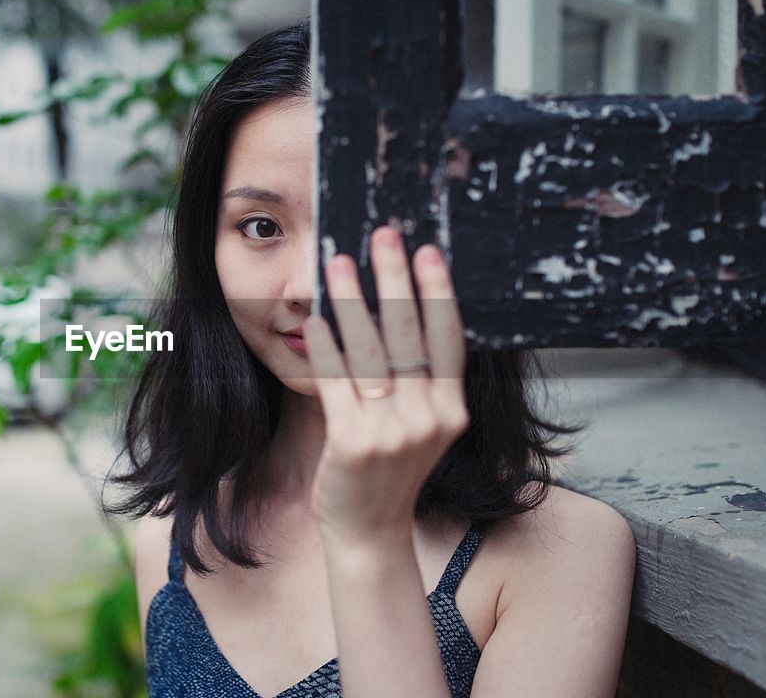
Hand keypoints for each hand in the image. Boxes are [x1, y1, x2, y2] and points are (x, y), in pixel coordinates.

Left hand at [303, 225, 469, 547]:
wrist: (368, 531)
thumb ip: (421, 381)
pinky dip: (325, 347)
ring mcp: (392, 431)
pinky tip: (314, 320)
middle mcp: (428, 417)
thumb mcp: (422, 427)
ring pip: (370, 350)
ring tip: (337, 263)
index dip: (439, 292)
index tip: (428, 252)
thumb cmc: (390, 471)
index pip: (449, 338)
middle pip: (409, 333)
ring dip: (351, 300)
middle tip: (383, 235)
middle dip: (394, 277)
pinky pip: (336, 381)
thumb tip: (403, 311)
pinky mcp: (353, 441)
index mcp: (451, 410)